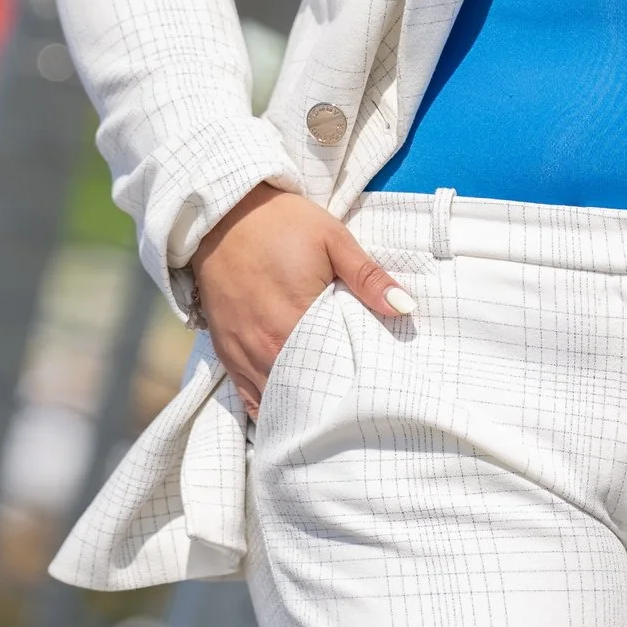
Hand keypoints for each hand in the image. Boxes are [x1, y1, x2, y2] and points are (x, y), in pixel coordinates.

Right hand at [190, 184, 413, 410]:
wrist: (221, 213)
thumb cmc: (281, 224)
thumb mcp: (333, 239)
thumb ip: (368, 277)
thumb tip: (405, 307)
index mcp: (296, 320)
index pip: (332, 374)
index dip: (354, 387)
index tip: (373, 391)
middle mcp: (266, 346)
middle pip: (304, 395)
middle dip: (329, 403)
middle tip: (355, 407)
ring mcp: (243, 353)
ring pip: (277, 402)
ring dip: (302, 407)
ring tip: (327, 412)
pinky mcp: (226, 353)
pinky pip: (249, 398)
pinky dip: (271, 408)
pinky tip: (292, 412)